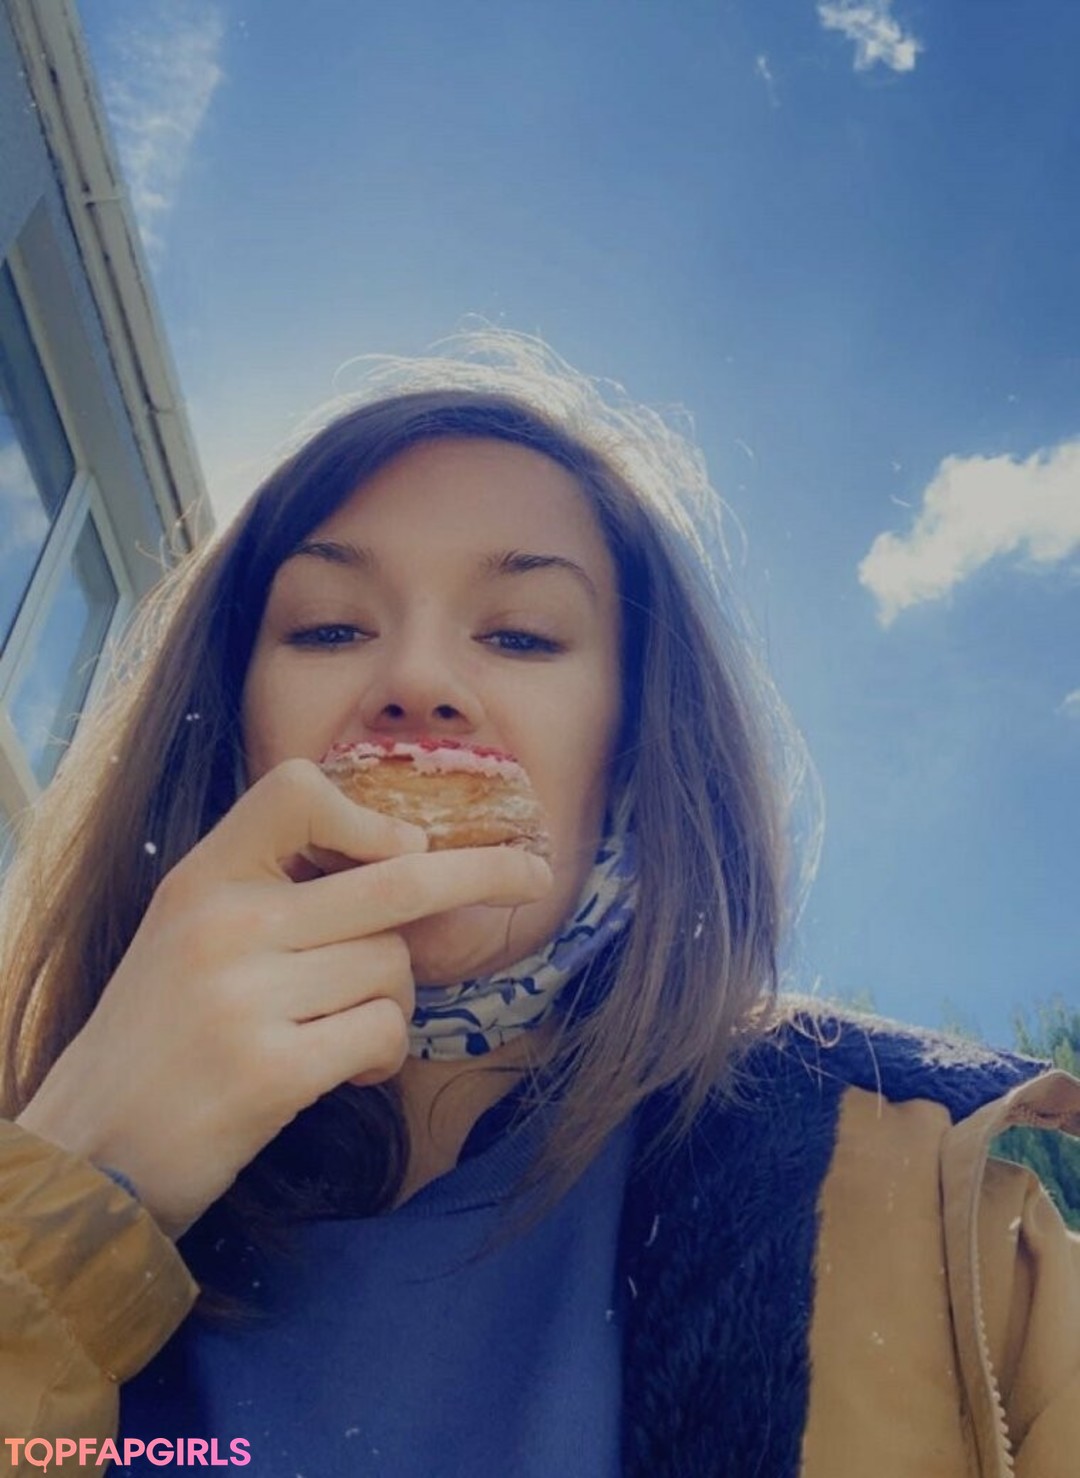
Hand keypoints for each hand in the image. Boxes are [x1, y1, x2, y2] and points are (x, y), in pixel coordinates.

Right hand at [15, 759, 551, 1237]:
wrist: (88, 1150)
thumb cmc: (158, 1036)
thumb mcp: (190, 932)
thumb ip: (276, 890)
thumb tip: (409, 861)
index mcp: (203, 878)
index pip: (297, 793)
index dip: (368, 815)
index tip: (407, 846)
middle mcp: (225, 923)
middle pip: (395, 879)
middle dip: (482, 873)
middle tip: (533, 870)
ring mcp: (246, 996)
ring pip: (395, 967)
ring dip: (394, 1001)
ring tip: (339, 1030)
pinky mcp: (271, 1072)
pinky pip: (385, 1033)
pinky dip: (384, 1053)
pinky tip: (347, 1070)